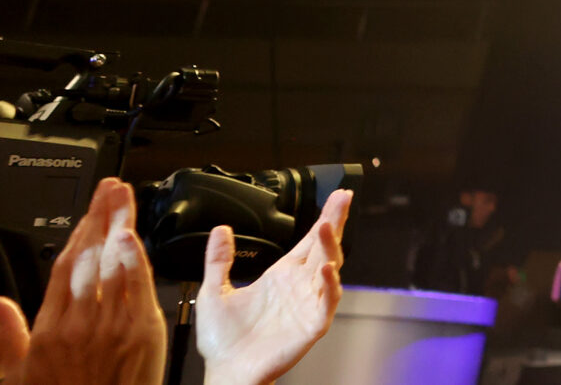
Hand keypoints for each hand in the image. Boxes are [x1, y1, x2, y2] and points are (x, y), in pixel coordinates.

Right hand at [5, 178, 166, 384]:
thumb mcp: (19, 375)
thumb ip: (8, 337)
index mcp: (51, 329)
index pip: (64, 267)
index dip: (78, 233)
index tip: (88, 210)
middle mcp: (81, 322)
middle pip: (92, 257)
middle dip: (102, 218)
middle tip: (112, 189)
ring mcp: (113, 325)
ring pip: (116, 265)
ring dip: (122, 228)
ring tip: (125, 200)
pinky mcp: (141, 332)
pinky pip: (140, 287)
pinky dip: (137, 259)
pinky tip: (134, 237)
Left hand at [194, 188, 349, 384]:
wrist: (224, 373)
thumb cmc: (222, 341)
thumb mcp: (213, 292)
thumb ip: (218, 261)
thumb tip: (221, 230)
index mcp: (281, 276)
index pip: (309, 241)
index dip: (324, 218)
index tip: (337, 196)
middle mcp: (299, 286)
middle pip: (325, 247)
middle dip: (335, 222)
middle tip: (343, 199)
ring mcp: (308, 304)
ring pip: (330, 269)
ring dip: (331, 248)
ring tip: (327, 228)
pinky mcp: (312, 325)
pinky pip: (327, 302)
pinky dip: (330, 286)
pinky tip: (325, 270)